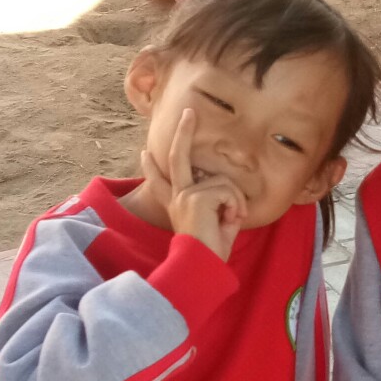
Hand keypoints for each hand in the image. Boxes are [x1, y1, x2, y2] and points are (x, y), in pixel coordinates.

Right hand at [145, 109, 244, 260]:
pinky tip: (230, 220)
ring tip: (231, 220)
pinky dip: (236, 206)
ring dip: (235, 202)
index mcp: (178, 206)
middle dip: (184, 132)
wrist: (202, 268)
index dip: (151, 168)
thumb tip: (231, 197)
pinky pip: (228, 191)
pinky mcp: (195, 197)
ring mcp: (185, 195)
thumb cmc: (210, 254)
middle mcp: (178, 197)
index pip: (161, 182)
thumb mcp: (217, 226)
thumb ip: (221, 208)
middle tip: (190, 112)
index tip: (144, 154)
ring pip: (223, 182)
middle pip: (177, 158)